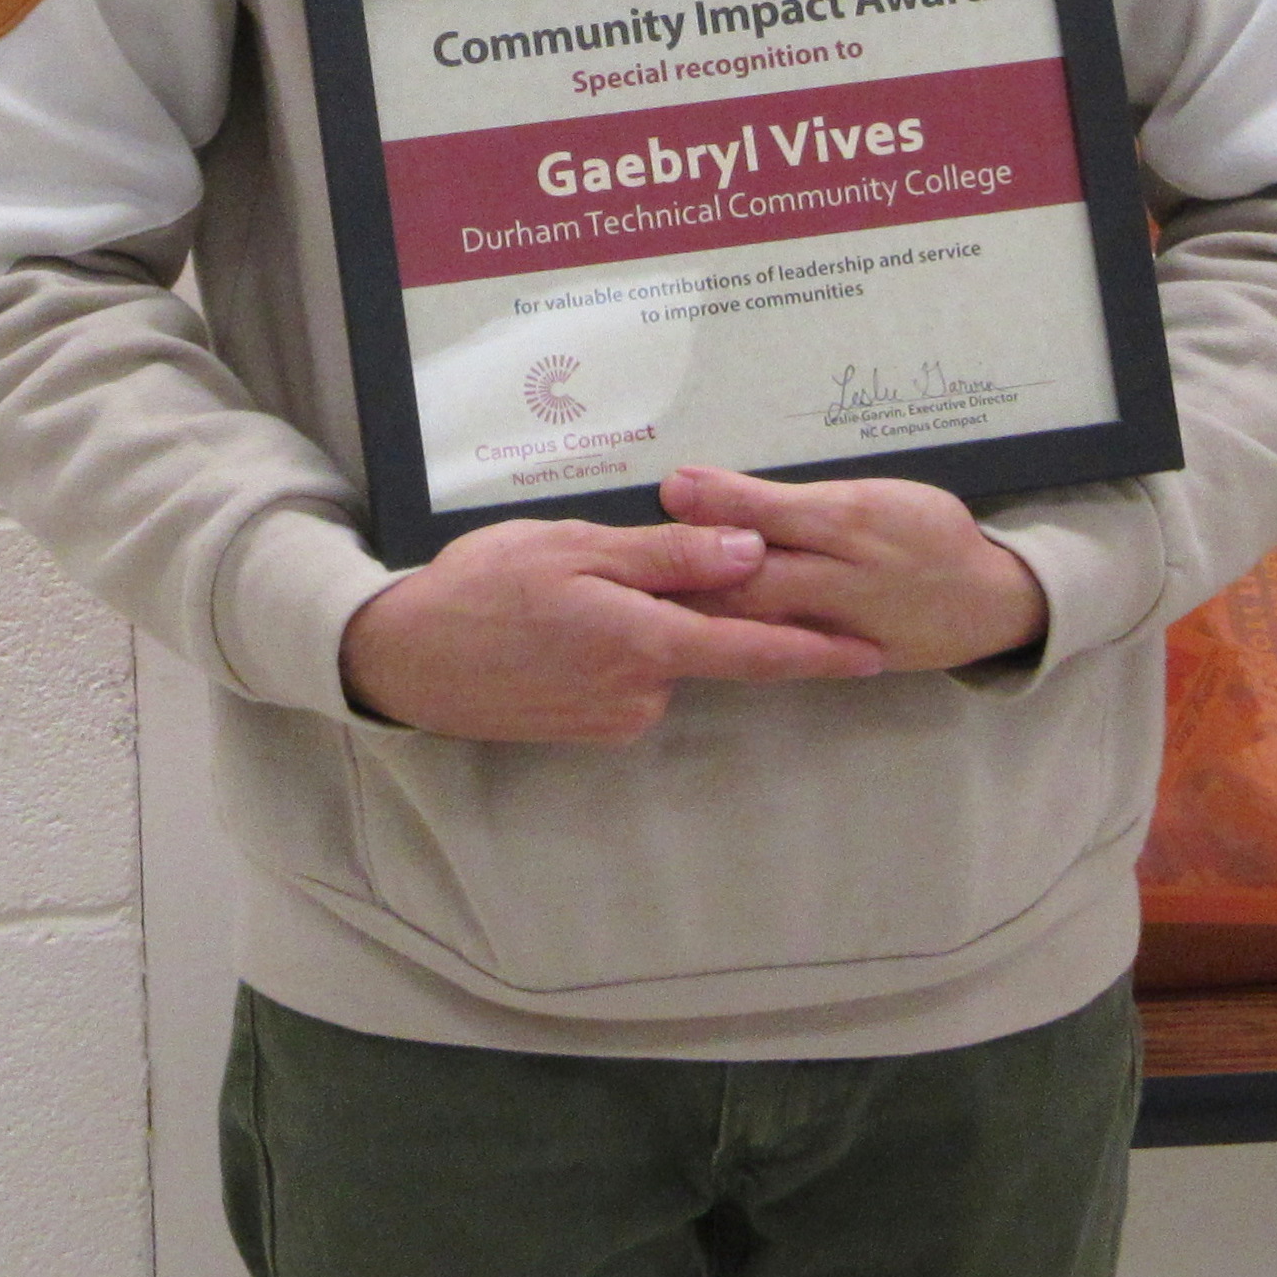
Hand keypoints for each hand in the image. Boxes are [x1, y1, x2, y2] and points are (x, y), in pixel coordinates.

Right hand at [339, 516, 886, 744]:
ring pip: (663, 658)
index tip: (871, 653)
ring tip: (567, 590)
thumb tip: (750, 553)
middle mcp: (639, 693)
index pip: (753, 651)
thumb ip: (669, 556)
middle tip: (619, 567)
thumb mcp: (575, 548)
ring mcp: (612, 717)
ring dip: (642, 622)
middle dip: (689, 604)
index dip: (817, 652)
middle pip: (703, 644)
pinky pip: (629, 678)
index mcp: (643, 642)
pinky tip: (561, 626)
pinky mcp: (587, 729)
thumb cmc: (482, 588)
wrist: (404, 658)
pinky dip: (615, 647)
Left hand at [657, 466, 1048, 671]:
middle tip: (640, 559)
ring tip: (651, 599)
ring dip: (706, 610)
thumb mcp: (859, 497)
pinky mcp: (842, 662)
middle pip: (755, 576)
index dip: (718, 502)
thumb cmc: (919, 531)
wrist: (989, 600)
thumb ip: (776, 501)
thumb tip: (692, 489)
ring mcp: (842, 627)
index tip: (670, 488)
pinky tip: (694, 641)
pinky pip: (782, 650)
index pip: (769, 512)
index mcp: (849, 520)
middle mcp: (843, 577)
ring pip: (762, 619)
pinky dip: (737, 643)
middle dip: (695, 568)